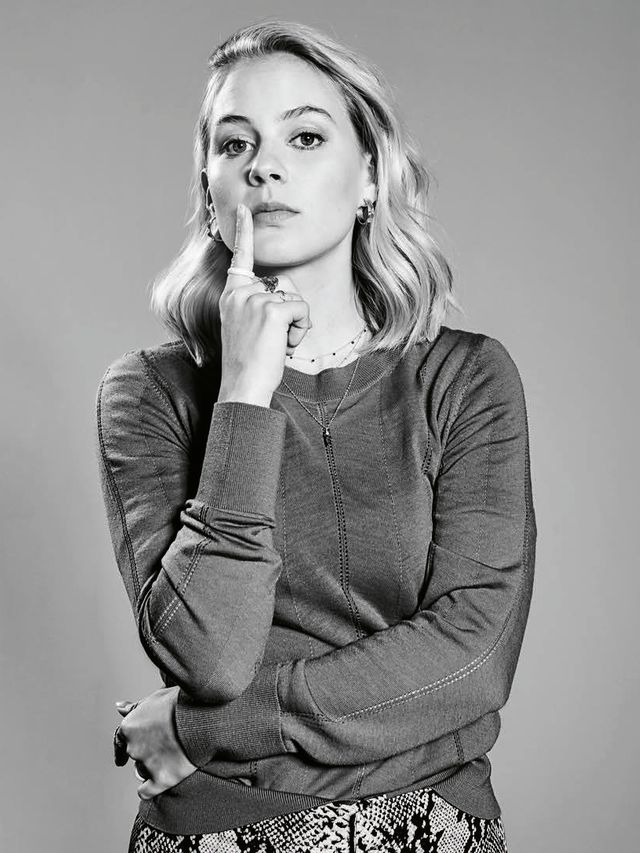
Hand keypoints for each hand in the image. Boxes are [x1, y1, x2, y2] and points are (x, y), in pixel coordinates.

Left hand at [114, 686, 196, 799]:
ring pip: (141, 770)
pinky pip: (146, 791)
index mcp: (129, 726)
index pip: (119, 740)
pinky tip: (157, 783)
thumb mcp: (156, 698)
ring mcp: (146, 764)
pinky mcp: (161, 779)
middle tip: (164, 744)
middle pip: (133, 754)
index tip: (123, 757)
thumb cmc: (182, 702)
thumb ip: (135, 707)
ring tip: (169, 757)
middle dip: (145, 750)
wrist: (204, 715)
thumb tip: (119, 707)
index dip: (125, 746)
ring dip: (150, 766)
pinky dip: (149, 789)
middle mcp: (133, 747)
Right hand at [218, 203, 310, 402]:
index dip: (244, 232)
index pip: (240, 258)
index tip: (245, 209)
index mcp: (232, 295)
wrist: (243, 386)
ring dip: (295, 324)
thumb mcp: (249, 327)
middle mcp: (240, 292)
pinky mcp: (271, 310)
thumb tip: (287, 296)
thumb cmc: (249, 363)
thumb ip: (260, 306)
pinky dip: (301, 330)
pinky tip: (284, 346)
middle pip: (285, 283)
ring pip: (296, 299)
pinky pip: (302, 310)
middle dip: (290, 311)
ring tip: (276, 345)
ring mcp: (254, 299)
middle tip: (273, 339)